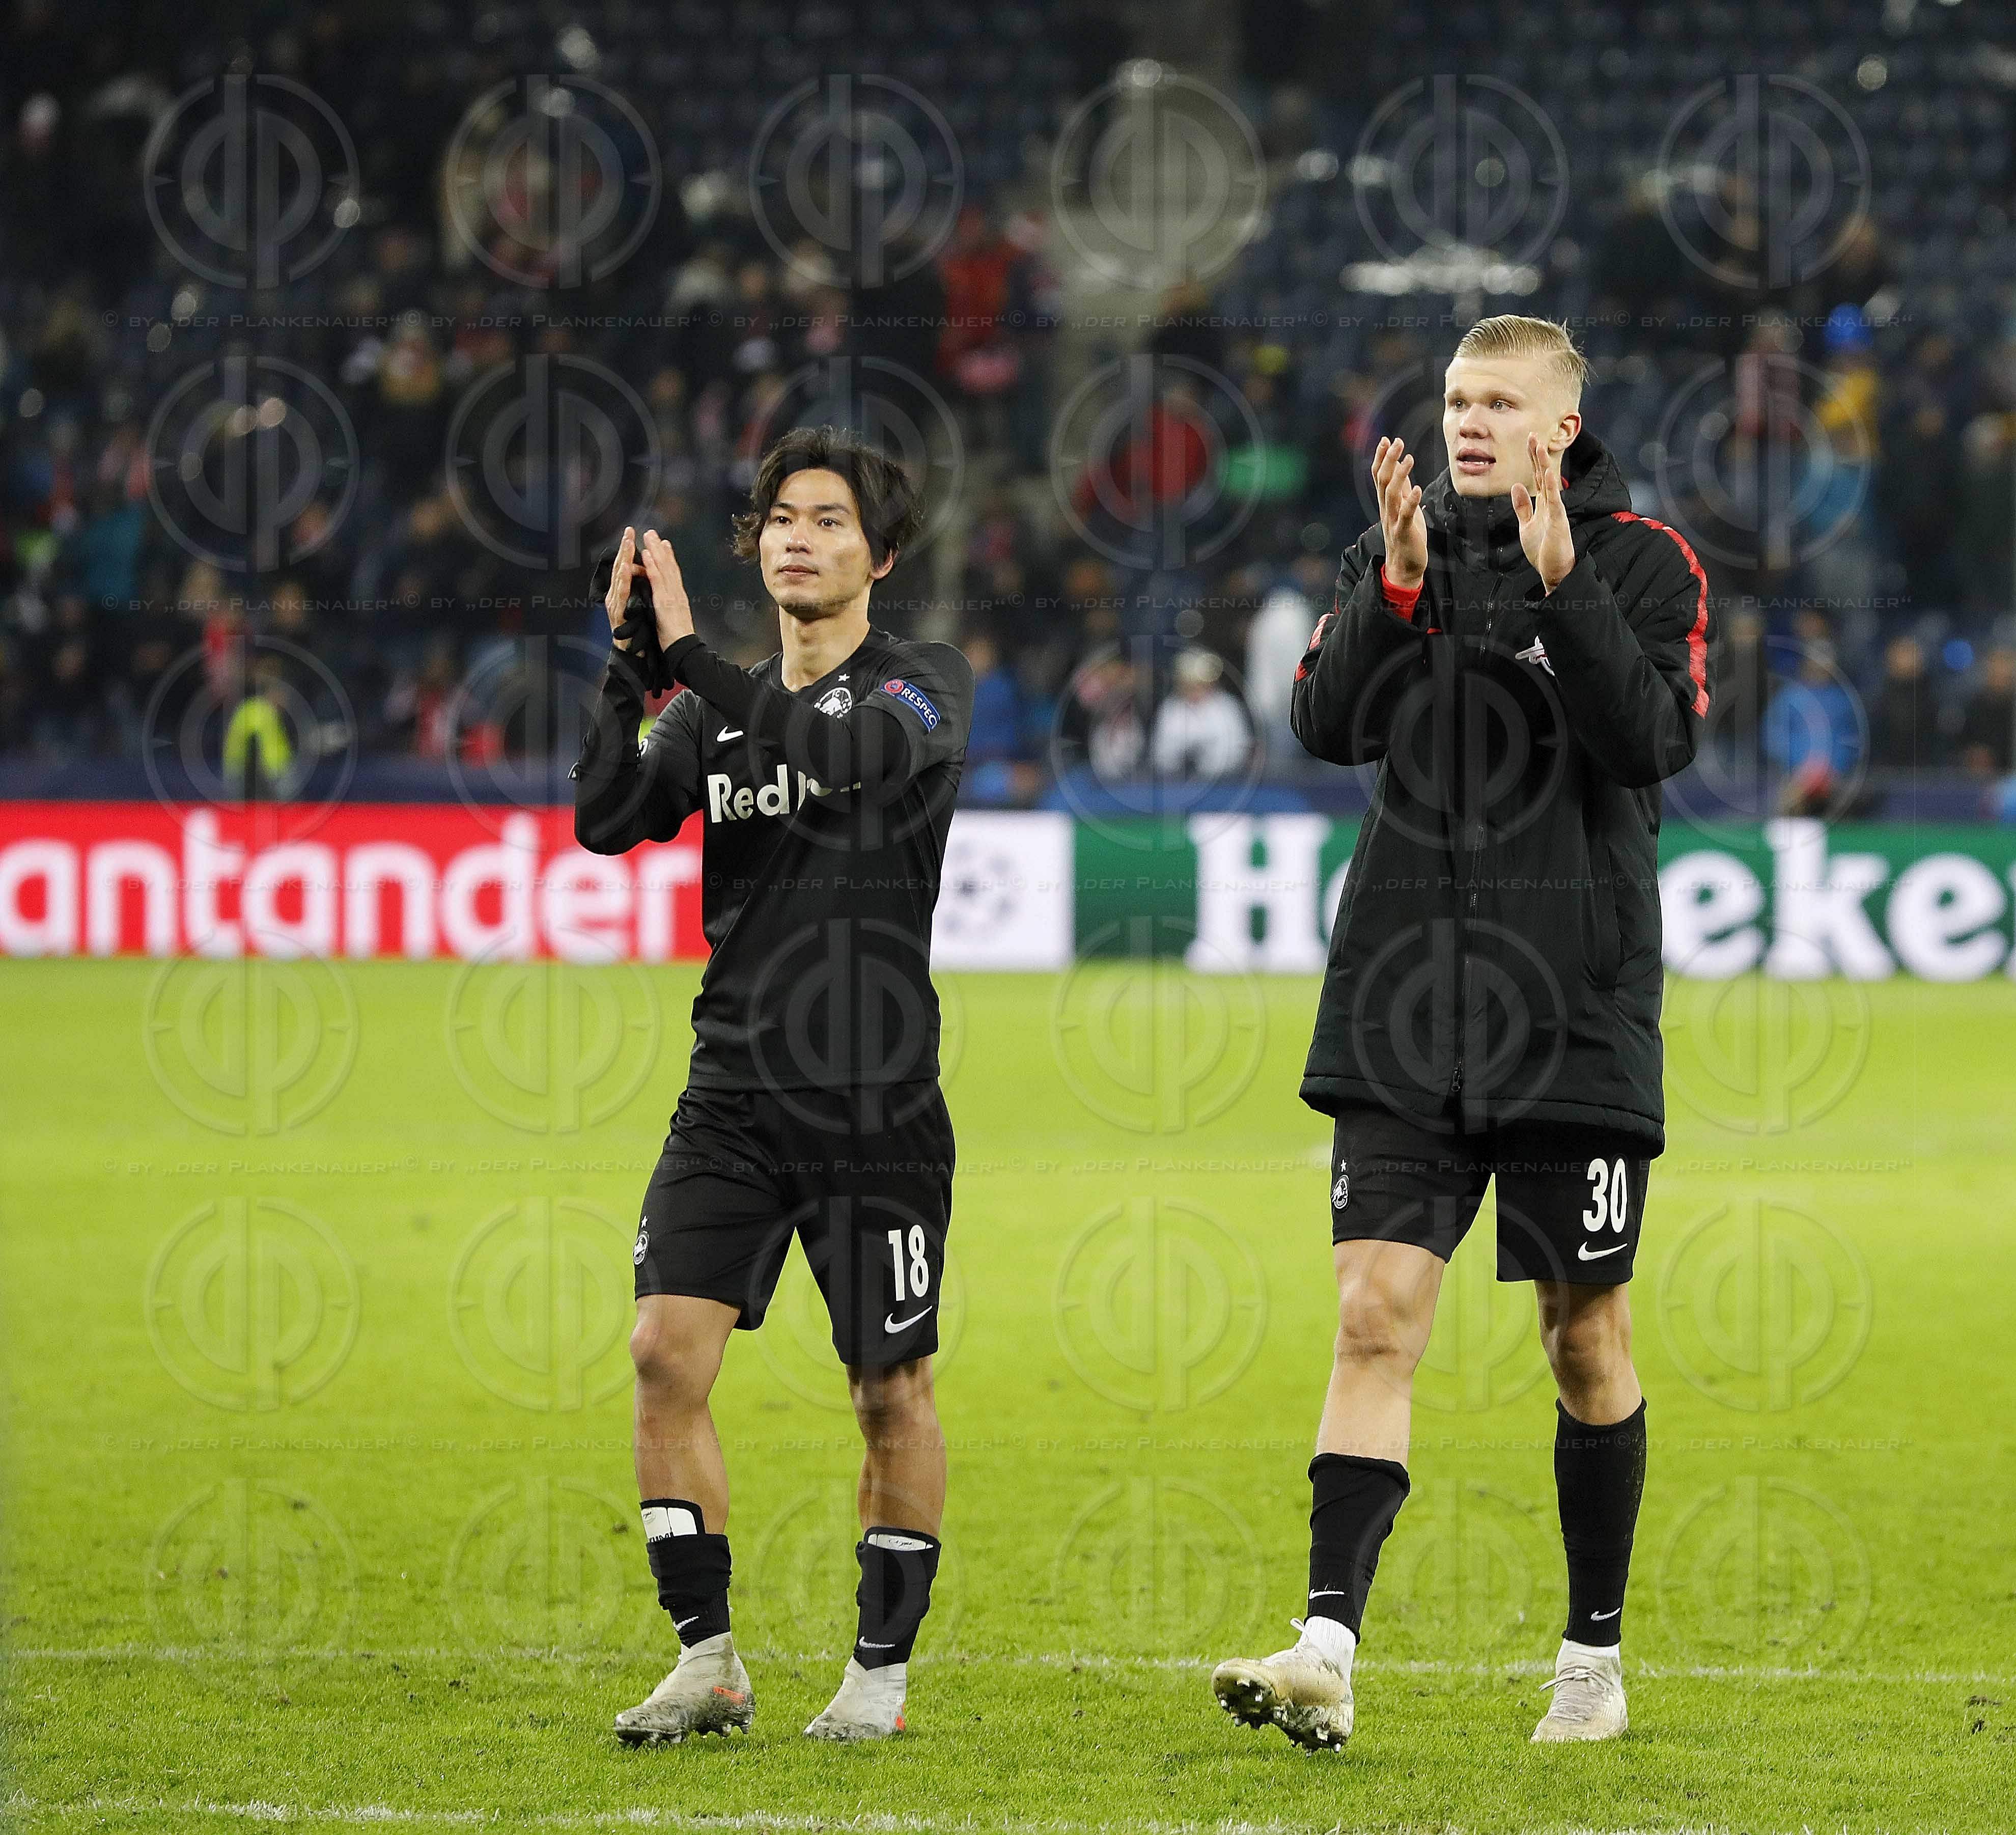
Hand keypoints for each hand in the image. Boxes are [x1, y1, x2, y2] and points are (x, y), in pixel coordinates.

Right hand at [603, 526, 640, 650]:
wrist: (631, 653)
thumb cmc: (635, 631)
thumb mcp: (638, 605)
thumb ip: (637, 590)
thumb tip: (640, 574)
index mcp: (623, 592)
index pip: (626, 566)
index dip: (629, 550)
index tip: (632, 533)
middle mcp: (616, 595)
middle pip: (620, 568)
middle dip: (624, 548)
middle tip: (628, 531)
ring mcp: (615, 603)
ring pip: (619, 577)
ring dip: (623, 559)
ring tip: (627, 543)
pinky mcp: (618, 612)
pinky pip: (621, 594)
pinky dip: (623, 580)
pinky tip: (625, 568)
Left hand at [637, 528, 695, 646]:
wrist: (684, 650)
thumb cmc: (677, 639)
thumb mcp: (673, 619)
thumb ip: (670, 607)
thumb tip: (666, 601)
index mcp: (678, 597)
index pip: (673, 573)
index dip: (668, 558)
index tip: (664, 544)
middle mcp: (677, 593)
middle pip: (669, 566)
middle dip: (661, 548)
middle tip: (653, 533)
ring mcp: (672, 596)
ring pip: (664, 569)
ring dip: (656, 550)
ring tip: (648, 536)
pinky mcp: (665, 602)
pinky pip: (657, 581)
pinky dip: (652, 566)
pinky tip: (647, 554)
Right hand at [1372, 436, 1425, 587]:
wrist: (1405, 566)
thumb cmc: (1406, 535)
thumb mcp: (1404, 507)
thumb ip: (1401, 488)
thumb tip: (1401, 466)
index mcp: (1386, 503)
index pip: (1379, 476)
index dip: (1381, 458)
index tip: (1386, 439)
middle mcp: (1386, 510)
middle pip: (1383, 481)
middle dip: (1389, 460)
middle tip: (1397, 441)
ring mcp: (1393, 521)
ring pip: (1391, 495)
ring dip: (1399, 475)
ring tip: (1409, 458)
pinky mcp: (1403, 533)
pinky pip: (1405, 516)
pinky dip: (1410, 502)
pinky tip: (1417, 489)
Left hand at [1511, 434, 1575, 593]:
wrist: (1554, 572)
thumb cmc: (1543, 550)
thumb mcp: (1527, 525)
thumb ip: (1523, 507)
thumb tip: (1516, 487)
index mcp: (1543, 504)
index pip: (1537, 476)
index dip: (1533, 459)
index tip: (1529, 441)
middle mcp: (1551, 504)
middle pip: (1543, 475)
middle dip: (1537, 455)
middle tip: (1532, 435)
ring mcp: (1556, 512)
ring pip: (1550, 484)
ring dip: (1544, 465)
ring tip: (1540, 447)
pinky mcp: (1558, 523)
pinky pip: (1555, 502)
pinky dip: (1551, 487)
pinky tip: (1547, 473)